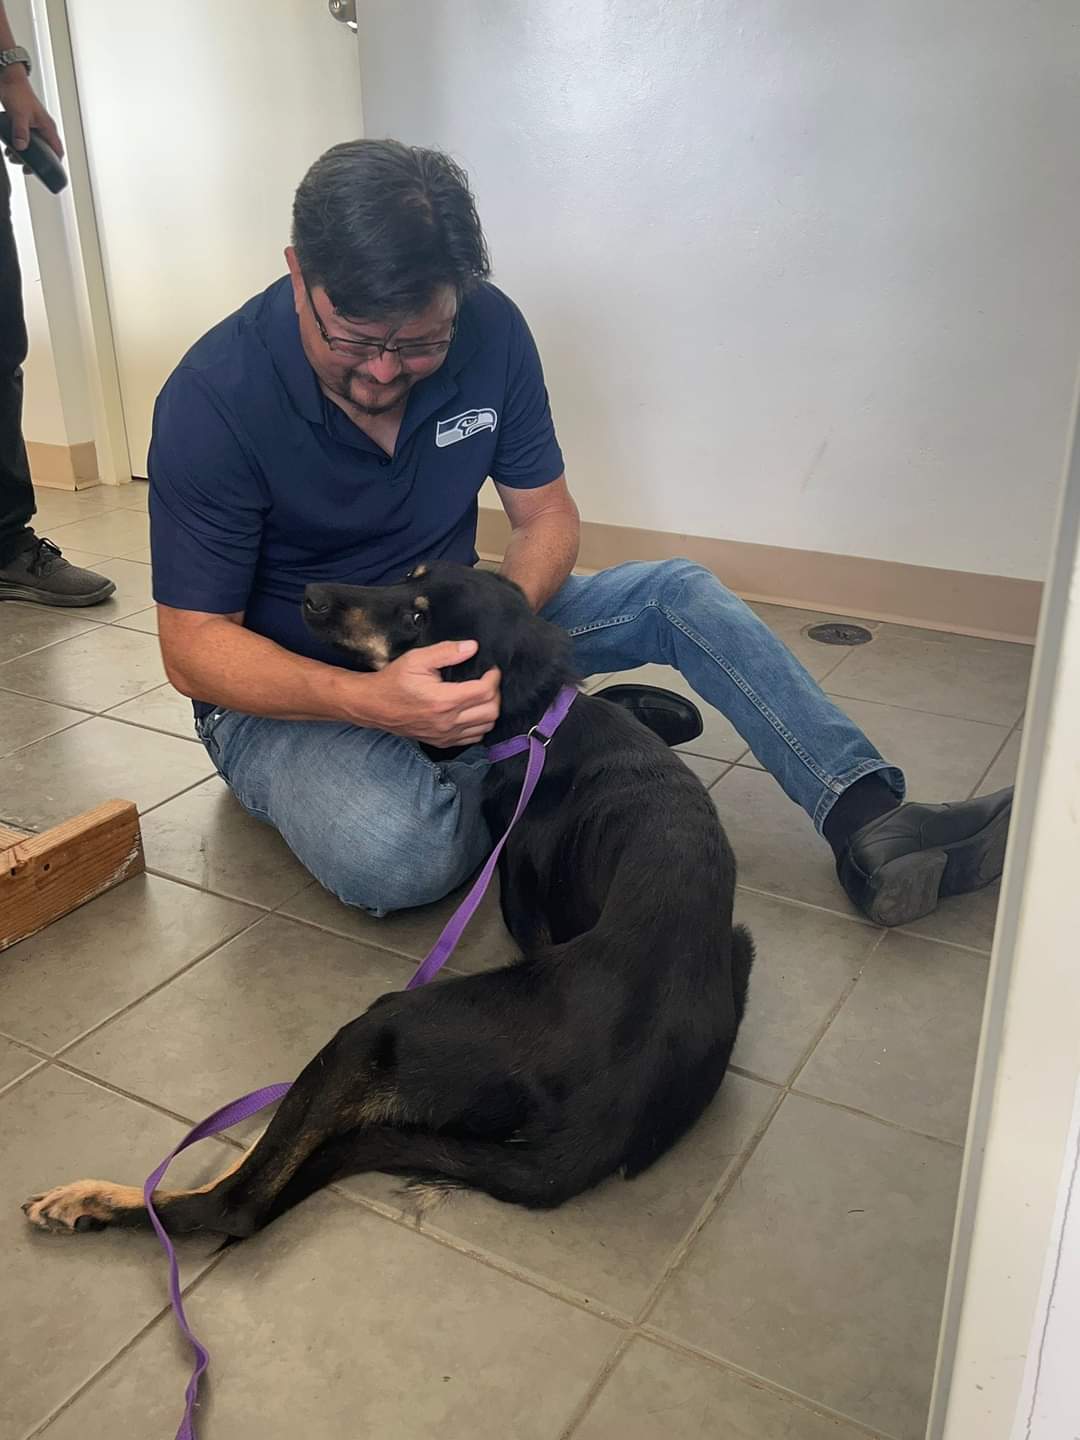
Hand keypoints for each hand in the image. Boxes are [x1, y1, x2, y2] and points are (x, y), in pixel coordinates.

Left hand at [0, 66, 62, 157]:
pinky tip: (10, 146)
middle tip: (23, 165)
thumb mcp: (19, 115)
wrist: (8, 77)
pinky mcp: (25, 123)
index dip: (54, 164)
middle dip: (33, 161)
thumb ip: (21, 132)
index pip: (57, 151)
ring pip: (33, 146)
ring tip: (13, 156)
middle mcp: (43, 128)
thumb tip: (22, 147)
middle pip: (44, 152)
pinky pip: (25, 139)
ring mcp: (34, 126)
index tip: (44, 172)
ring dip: (23, 153)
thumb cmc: (18, 91)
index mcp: (47, 127)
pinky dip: (18, 145)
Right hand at [351, 639, 500, 747]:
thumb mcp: (417, 659)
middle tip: (487, 680)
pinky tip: (472, 711)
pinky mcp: (442, 742)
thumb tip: (472, 647)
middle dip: (495, 693)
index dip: (494, 677)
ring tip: (481, 694)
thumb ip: (446, 652)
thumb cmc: (394, 681)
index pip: (485, 691)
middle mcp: (448, 722)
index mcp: (444, 700)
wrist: (373, 705)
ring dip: (489, 709)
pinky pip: (474, 738)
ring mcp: (446, 735)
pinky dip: (480, 725)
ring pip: (486, 726)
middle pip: (491, 711)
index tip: (491, 669)